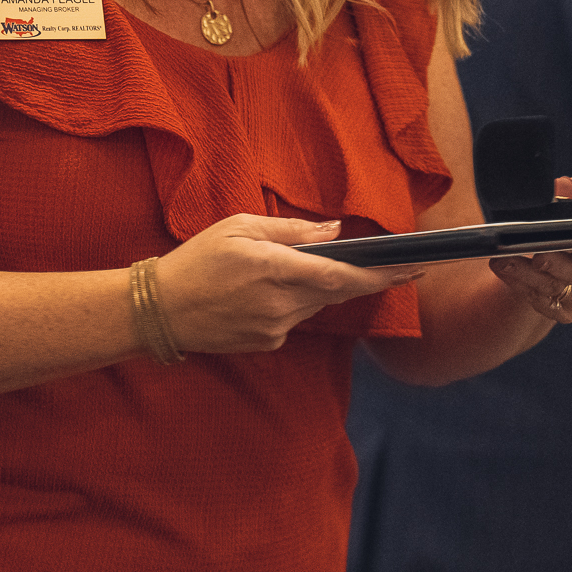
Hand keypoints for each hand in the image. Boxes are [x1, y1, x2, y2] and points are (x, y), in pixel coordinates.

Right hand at [153, 215, 420, 353]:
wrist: (158, 312)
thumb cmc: (194, 261)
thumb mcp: (237, 227)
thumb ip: (290, 229)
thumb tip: (333, 230)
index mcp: (274, 269)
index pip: (341, 274)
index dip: (381, 273)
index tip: (413, 268)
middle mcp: (280, 304)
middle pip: (339, 291)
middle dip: (370, 279)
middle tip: (402, 268)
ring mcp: (275, 328)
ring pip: (317, 304)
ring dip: (323, 286)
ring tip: (303, 268)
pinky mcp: (268, 343)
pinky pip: (295, 319)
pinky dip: (294, 302)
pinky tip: (265, 292)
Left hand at [487, 177, 571, 324]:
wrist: (546, 249)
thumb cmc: (569, 222)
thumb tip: (563, 186)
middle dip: (557, 264)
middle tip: (536, 253)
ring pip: (556, 289)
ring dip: (528, 274)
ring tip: (505, 258)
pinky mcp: (563, 311)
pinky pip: (542, 304)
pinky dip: (520, 286)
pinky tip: (505, 270)